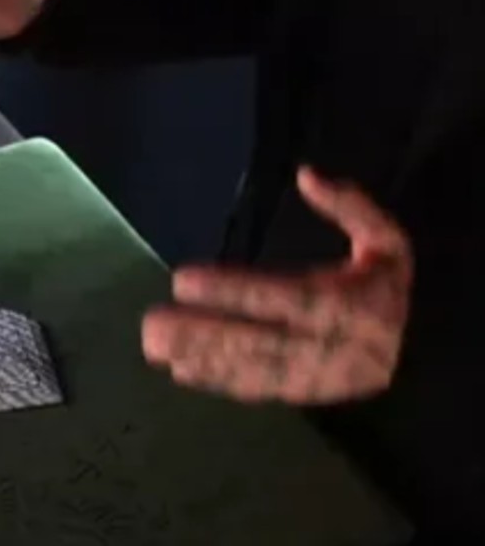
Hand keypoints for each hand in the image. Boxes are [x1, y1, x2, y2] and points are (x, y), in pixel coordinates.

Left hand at [142, 167, 413, 403]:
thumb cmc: (386, 288)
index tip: (182, 280)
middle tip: (153, 324)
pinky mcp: (300, 394)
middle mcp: (326, 345)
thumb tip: (306, 174)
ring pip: (250, 370)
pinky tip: (180, 369)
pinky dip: (216, 382)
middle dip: (202, 334)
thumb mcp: (388, 241)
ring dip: (200, 359)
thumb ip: (352, 207)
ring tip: (154, 347)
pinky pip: (256, 390)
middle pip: (258, 343)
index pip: (282, 297)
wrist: (414, 355)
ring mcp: (311, 375)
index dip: (231, 291)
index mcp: (346, 304)